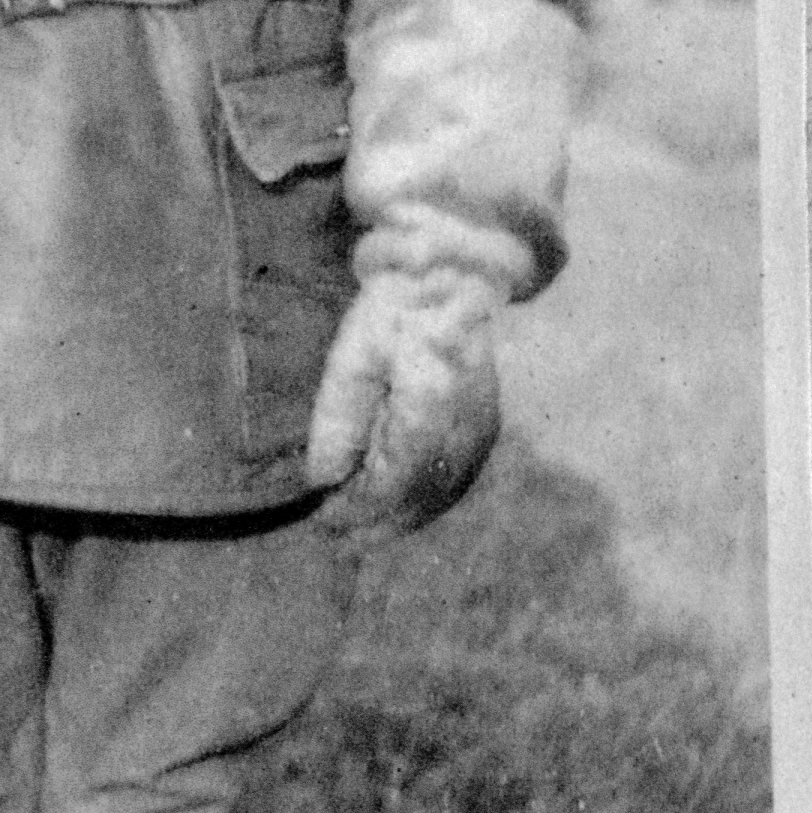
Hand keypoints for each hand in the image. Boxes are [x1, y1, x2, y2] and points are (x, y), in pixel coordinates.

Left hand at [304, 269, 501, 530]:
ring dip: (402, 518)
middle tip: (337, 537)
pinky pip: (457, 478)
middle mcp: (465, 427)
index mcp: (430, 407)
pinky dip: (426, 499)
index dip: (358, 510)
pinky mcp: (488, 425)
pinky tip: (398, 506)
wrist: (454, 276)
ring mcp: (483, 428)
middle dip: (377, 524)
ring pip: (443, 494)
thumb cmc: (396, 308)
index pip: (393, 483)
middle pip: (421, 498)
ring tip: (362, 531)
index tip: (324, 520)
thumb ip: (338, 421)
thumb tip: (324, 481)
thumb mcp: (352, 355)